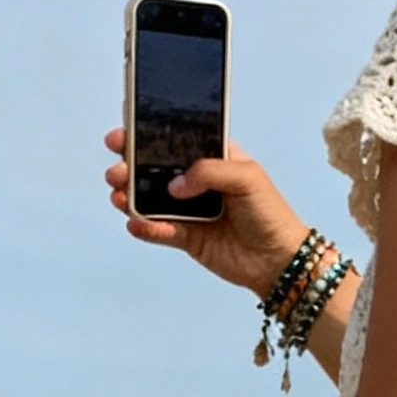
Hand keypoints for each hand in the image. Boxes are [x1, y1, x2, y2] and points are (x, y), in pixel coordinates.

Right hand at [104, 129, 307, 298]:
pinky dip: (147, 228)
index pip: (174, 140)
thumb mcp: (246, 177)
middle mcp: (196, 182)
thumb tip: (175, 185)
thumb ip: (208, 172)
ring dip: (131, 198)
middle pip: (155, 169)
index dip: (147, 136)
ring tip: (120, 197)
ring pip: (152, 201)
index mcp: (211, 157)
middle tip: (117, 170)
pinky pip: (161, 231)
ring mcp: (190, 210)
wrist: (279, 260)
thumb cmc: (270, 213)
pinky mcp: (187, 238)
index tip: (122, 136)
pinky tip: (137, 224)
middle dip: (130, 167)